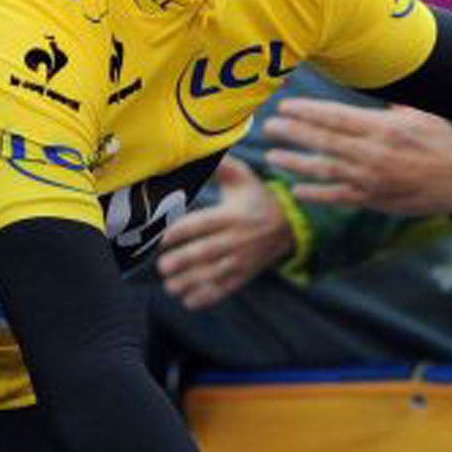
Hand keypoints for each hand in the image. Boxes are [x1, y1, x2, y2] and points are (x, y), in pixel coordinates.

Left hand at [156, 158, 294, 307]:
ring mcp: (241, 260)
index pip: (203, 224)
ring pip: (213, 275)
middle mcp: (236, 239)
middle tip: (162, 268)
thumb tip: (197, 151)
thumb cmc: (258, 198)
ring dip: (190, 282)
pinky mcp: (244, 275)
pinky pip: (225, 289)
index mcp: (232, 216)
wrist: (290, 225)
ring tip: (170, 285)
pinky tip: (187, 301)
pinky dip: (206, 297)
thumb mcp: (244, 178)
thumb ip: (222, 168)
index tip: (162, 238)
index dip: (181, 231)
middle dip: (183, 261)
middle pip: (206, 253)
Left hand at [263, 98, 451, 216]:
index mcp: (383, 127)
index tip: (285, 106)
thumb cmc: (443, 142)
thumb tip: (377, 85)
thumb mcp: (422, 115)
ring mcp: (372, 179)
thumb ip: (392, 105)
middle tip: (270, 127)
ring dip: (296, 163)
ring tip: (274, 156)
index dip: (307, 112)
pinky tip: (297, 189)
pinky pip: (339, 196)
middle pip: (324, 141)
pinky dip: (316, 194)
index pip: (336, 117)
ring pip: (325, 170)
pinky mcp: (374, 200)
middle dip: (294, 133)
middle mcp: (374, 153)